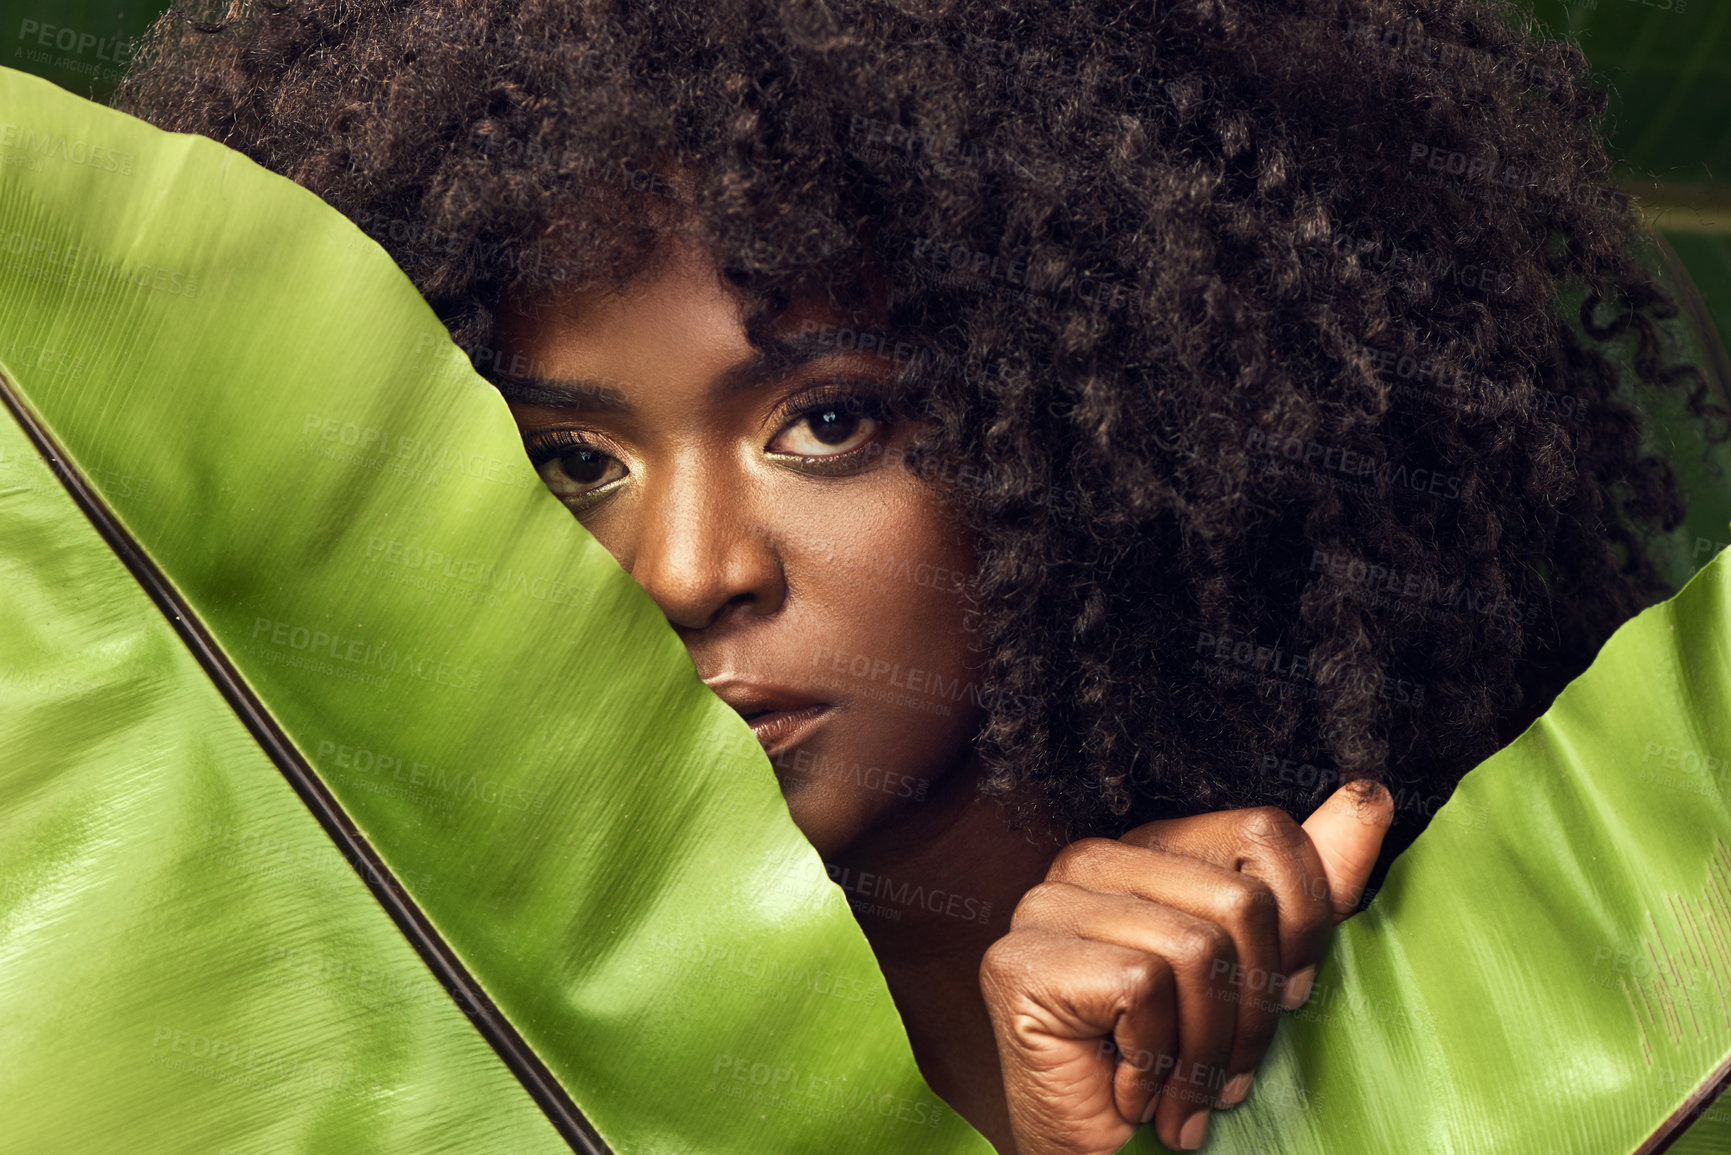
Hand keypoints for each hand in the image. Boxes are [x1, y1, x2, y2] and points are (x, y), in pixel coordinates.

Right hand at [978, 780, 1393, 1154]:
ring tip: (1183, 1093)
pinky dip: (1155, 1065)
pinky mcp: (1022, 961)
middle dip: (1255, 1011)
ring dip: (1207, 1053)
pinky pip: (1141, 988)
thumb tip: (1371, 794)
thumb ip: (1310, 887)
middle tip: (1228, 1074)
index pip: (1263, 832)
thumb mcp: (1267, 973)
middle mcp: (1090, 861)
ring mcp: (1045, 906)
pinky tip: (1132, 1092)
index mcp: (1150, 850)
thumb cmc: (1179, 1070)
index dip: (1301, 929)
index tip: (1277, 1001)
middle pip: (1240, 900)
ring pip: (1196, 950)